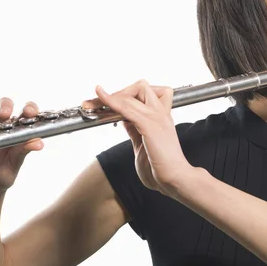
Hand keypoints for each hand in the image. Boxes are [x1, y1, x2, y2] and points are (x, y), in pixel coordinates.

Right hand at [0, 98, 43, 194]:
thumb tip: (39, 143)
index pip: (25, 114)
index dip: (29, 109)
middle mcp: (2, 126)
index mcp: (18, 131)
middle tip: (5, 114)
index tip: (31, 112)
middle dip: (5, 106)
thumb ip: (24, 151)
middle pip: (4, 107)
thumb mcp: (15, 164)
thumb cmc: (3, 173)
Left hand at [87, 79, 193, 195]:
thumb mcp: (143, 143)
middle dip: (118, 92)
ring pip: (131, 94)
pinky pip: (127, 108)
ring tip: (91, 103)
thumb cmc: (161, 167)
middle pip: (140, 86)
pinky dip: (111, 101)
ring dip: (108, 97)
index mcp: (161, 116)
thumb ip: (135, 130)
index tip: (106, 103)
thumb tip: (124, 120)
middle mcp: (160, 113)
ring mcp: (156, 118)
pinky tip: (101, 98)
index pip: (145, 93)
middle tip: (97, 103)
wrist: (175, 179)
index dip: (125, 95)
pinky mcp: (150, 126)